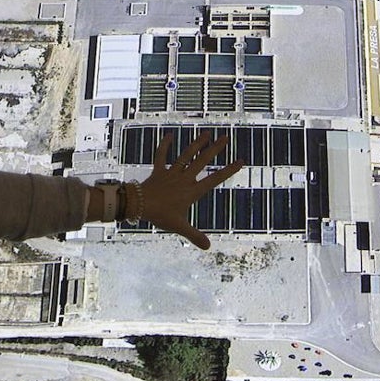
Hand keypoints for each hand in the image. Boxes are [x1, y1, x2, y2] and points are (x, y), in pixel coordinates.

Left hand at [140, 131, 243, 249]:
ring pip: (186, 155)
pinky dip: (164, 145)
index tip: (240, 160)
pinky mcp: (159, 171)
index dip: (228, 170)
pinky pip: (161, 156)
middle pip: (202, 161)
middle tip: (225, 137)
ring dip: (196, 144)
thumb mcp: (179, 227)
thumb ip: (195, 236)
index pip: (214, 179)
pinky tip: (169, 135)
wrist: (138, 205)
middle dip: (214, 149)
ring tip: (206, 133)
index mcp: (191, 191)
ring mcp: (171, 173)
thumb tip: (208, 247)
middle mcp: (184, 179)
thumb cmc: (160, 215)